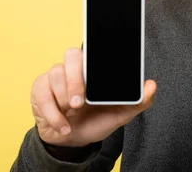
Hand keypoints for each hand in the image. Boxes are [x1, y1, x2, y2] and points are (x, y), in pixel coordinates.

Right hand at [30, 47, 155, 146]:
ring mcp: (55, 76)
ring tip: (72, 114)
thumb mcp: (122, 113)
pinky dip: (54, 114)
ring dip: (63, 99)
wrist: (75, 140)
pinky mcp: (40, 89)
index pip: (93, 50)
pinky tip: (64, 125)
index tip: (96, 74)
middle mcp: (74, 67)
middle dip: (75, 79)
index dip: (93, 55)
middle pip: (71, 55)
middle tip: (79, 102)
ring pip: (55, 75)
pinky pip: (42, 95)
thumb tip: (152, 85)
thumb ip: (139, 100)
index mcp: (94, 68)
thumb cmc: (97, 120)